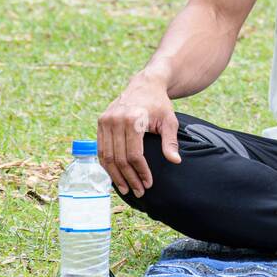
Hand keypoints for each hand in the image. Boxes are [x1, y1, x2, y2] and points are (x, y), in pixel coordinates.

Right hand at [97, 72, 180, 197]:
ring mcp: (106, 120)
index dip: (141, 172)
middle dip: (129, 178)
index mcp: (134, 119)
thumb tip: (175, 161)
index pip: (135, 154)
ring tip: (126, 189)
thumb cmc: (159, 104)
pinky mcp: (100, 122)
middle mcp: (116, 120)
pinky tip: (115, 175)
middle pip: (120, 158)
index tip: (148, 184)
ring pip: (107, 156)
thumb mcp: (170, 121)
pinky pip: (101, 149)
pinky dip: (107, 164)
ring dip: (115, 176)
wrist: (145, 85)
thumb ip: (170, 141)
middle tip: (138, 192)